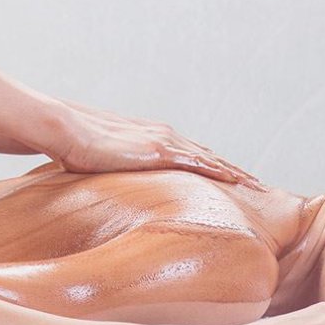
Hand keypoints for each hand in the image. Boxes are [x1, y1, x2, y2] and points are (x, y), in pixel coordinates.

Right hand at [48, 100, 266, 189]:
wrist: (65, 130)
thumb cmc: (76, 147)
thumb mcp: (103, 163)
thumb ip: (116, 174)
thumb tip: (112, 194)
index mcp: (154, 137)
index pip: (193, 154)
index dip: (215, 166)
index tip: (234, 180)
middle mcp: (166, 135)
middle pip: (210, 155)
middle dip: (235, 171)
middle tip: (259, 188)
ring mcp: (165, 141)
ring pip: (212, 158)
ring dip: (237, 172)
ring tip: (259, 188)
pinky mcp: (160, 151)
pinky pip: (200, 163)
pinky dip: (222, 171)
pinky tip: (239, 182)